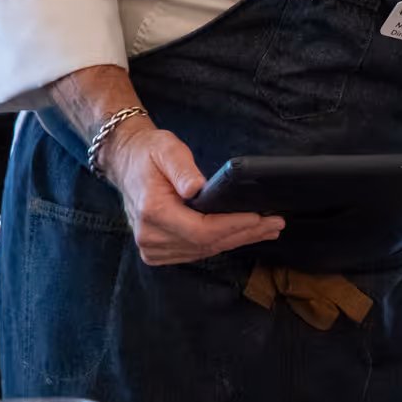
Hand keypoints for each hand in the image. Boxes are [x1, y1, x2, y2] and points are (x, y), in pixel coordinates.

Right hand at [103, 121, 283, 264]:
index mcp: (153, 211)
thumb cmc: (150, 153)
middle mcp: (150, 235)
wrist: (126, 163)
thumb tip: (197, 188)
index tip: (259, 218)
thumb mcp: (167, 149)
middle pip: (207, 244)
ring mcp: (152, 246)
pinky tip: (242, 236)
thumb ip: (183, 169)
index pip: (201, 229)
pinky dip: (221, 244)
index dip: (233, 226)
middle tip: (275, 224)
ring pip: (204, 251)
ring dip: (238, 240)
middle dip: (245, 233)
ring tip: (267, 230)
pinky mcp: (157, 250)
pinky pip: (196, 252)